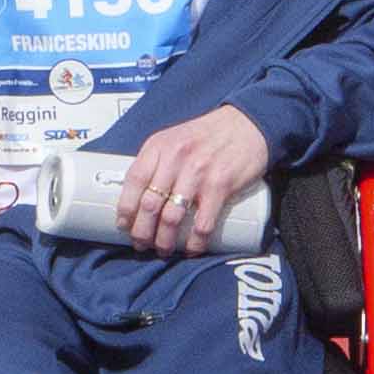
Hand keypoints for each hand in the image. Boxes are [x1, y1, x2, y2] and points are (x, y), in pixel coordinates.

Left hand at [115, 107, 272, 257]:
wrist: (249, 123)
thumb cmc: (210, 134)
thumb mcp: (176, 138)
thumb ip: (159, 161)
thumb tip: (142, 195)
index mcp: (159, 146)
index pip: (133, 181)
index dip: (125, 208)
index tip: (124, 225)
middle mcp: (176, 158)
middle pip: (149, 204)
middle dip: (142, 232)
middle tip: (142, 244)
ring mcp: (198, 173)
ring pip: (171, 218)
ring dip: (164, 241)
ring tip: (163, 250)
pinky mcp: (221, 185)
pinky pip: (202, 223)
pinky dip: (195, 242)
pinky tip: (191, 249)